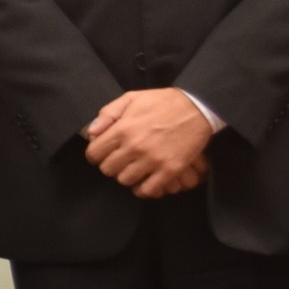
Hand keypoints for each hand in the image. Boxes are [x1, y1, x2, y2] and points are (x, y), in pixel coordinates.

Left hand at [83, 88, 211, 198]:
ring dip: (126, 175)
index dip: (95, 154)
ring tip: (133, 168)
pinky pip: (148, 189)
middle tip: (120, 160)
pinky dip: (143, 188)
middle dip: (110, 165)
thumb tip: (91, 132)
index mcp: (123, 128)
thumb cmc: (163, 102)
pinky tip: (145, 180)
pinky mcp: (170, 169)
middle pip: (108, 169)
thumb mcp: (131, 98)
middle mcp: (135, 146)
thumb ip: (108, 114)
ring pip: (125, 180)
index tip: (102, 154)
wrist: (197, 108)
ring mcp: (153, 160)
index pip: (94, 153)